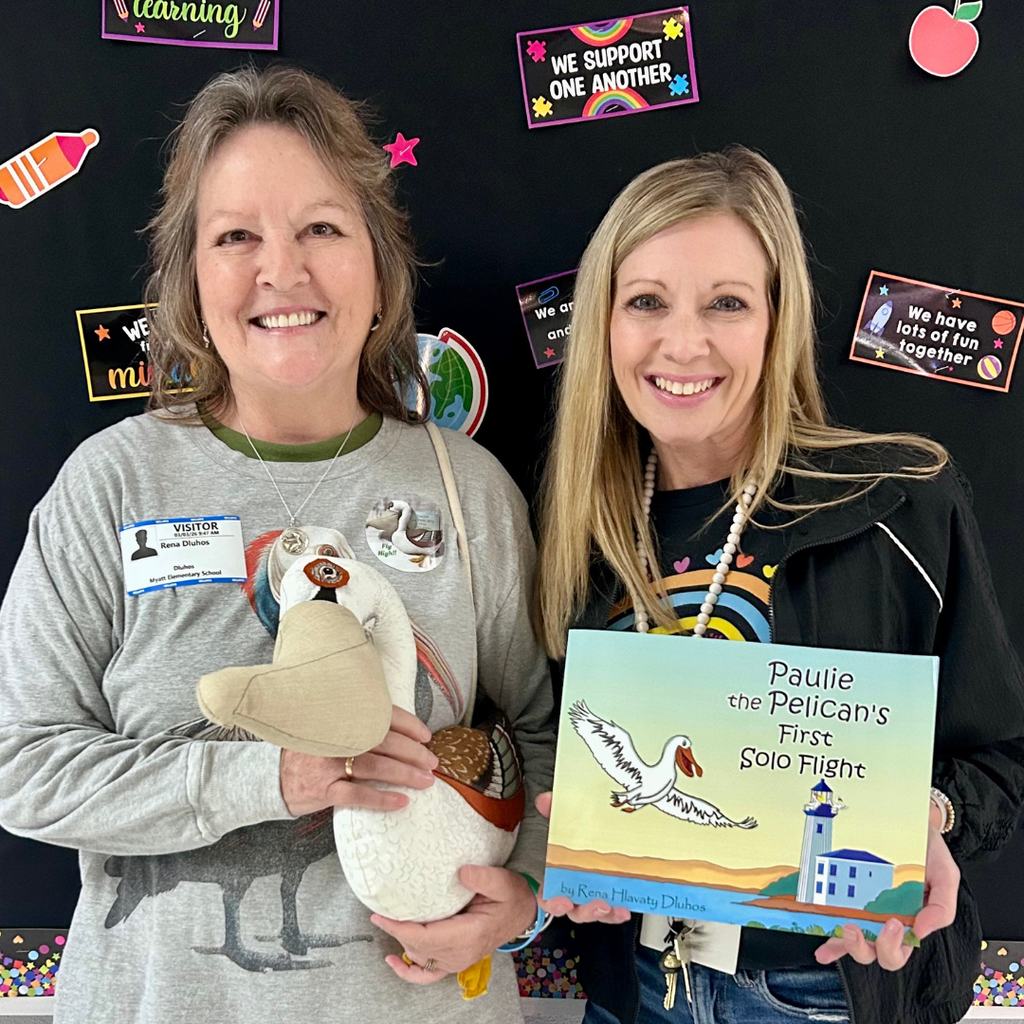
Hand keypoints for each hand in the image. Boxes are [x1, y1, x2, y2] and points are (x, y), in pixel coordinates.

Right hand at [280, 706, 436, 816]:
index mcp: (341, 718)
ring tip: (425, 781)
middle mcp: (336, 737)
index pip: (382, 715)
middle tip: (432, 762)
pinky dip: (381, 799)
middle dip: (413, 752)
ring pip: (376, 766)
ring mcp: (328, 764)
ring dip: (405, 774)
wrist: (271, 777)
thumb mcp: (330, 730)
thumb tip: (402, 734)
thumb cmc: (310, 753)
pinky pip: (357, 795)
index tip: (426, 736)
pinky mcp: (323, 789)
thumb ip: (358, 727)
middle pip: (384, 741)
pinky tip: (400, 802)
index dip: (408, 725)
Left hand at [373, 866, 537, 983]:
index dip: (399, 928)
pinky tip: (393, 961)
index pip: (425, 937)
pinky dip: (408, 972)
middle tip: (379, 909)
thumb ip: (483, 877)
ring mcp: (457, 960)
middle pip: (417, 947)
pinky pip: (428, 975)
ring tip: (386, 921)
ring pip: (419, 957)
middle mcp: (461, 953)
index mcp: (469, 935)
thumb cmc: (512, 896)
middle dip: (395, 930)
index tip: (381, 915)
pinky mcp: (455, 961)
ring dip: (401, 941)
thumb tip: (460, 873)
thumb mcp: (502, 881)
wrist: (523, 913)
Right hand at [534, 792, 630, 924]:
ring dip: (603, 914)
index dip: (553, 902)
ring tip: (612, 905)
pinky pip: (614, 910)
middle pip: (574, 910)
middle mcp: (575, 889)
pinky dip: (618, 912)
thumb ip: (554, 810)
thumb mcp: (566, 819)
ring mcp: (594, 894)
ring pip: (595, 913)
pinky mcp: (613, 895)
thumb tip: (545, 799)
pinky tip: (625, 907)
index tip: (562, 900)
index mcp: (558, 875)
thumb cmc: (578, 831)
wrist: (608, 830)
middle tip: (596, 904)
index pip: (548, 896)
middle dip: (584, 911)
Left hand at [815, 823, 958, 969]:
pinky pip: (834, 920)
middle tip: (859, 928)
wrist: (911, 821)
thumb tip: (922, 932)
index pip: (899, 952)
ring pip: (852, 942)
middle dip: (865, 948)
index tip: (894, 924)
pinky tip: (822, 949)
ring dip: (845, 943)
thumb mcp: (946, 876)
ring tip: (844, 929)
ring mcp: (863, 910)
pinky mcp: (846, 895)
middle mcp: (883, 921)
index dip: (893, 947)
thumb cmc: (929, 852)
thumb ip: (943, 907)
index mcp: (908, 923)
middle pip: (873, 952)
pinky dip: (829, 940)